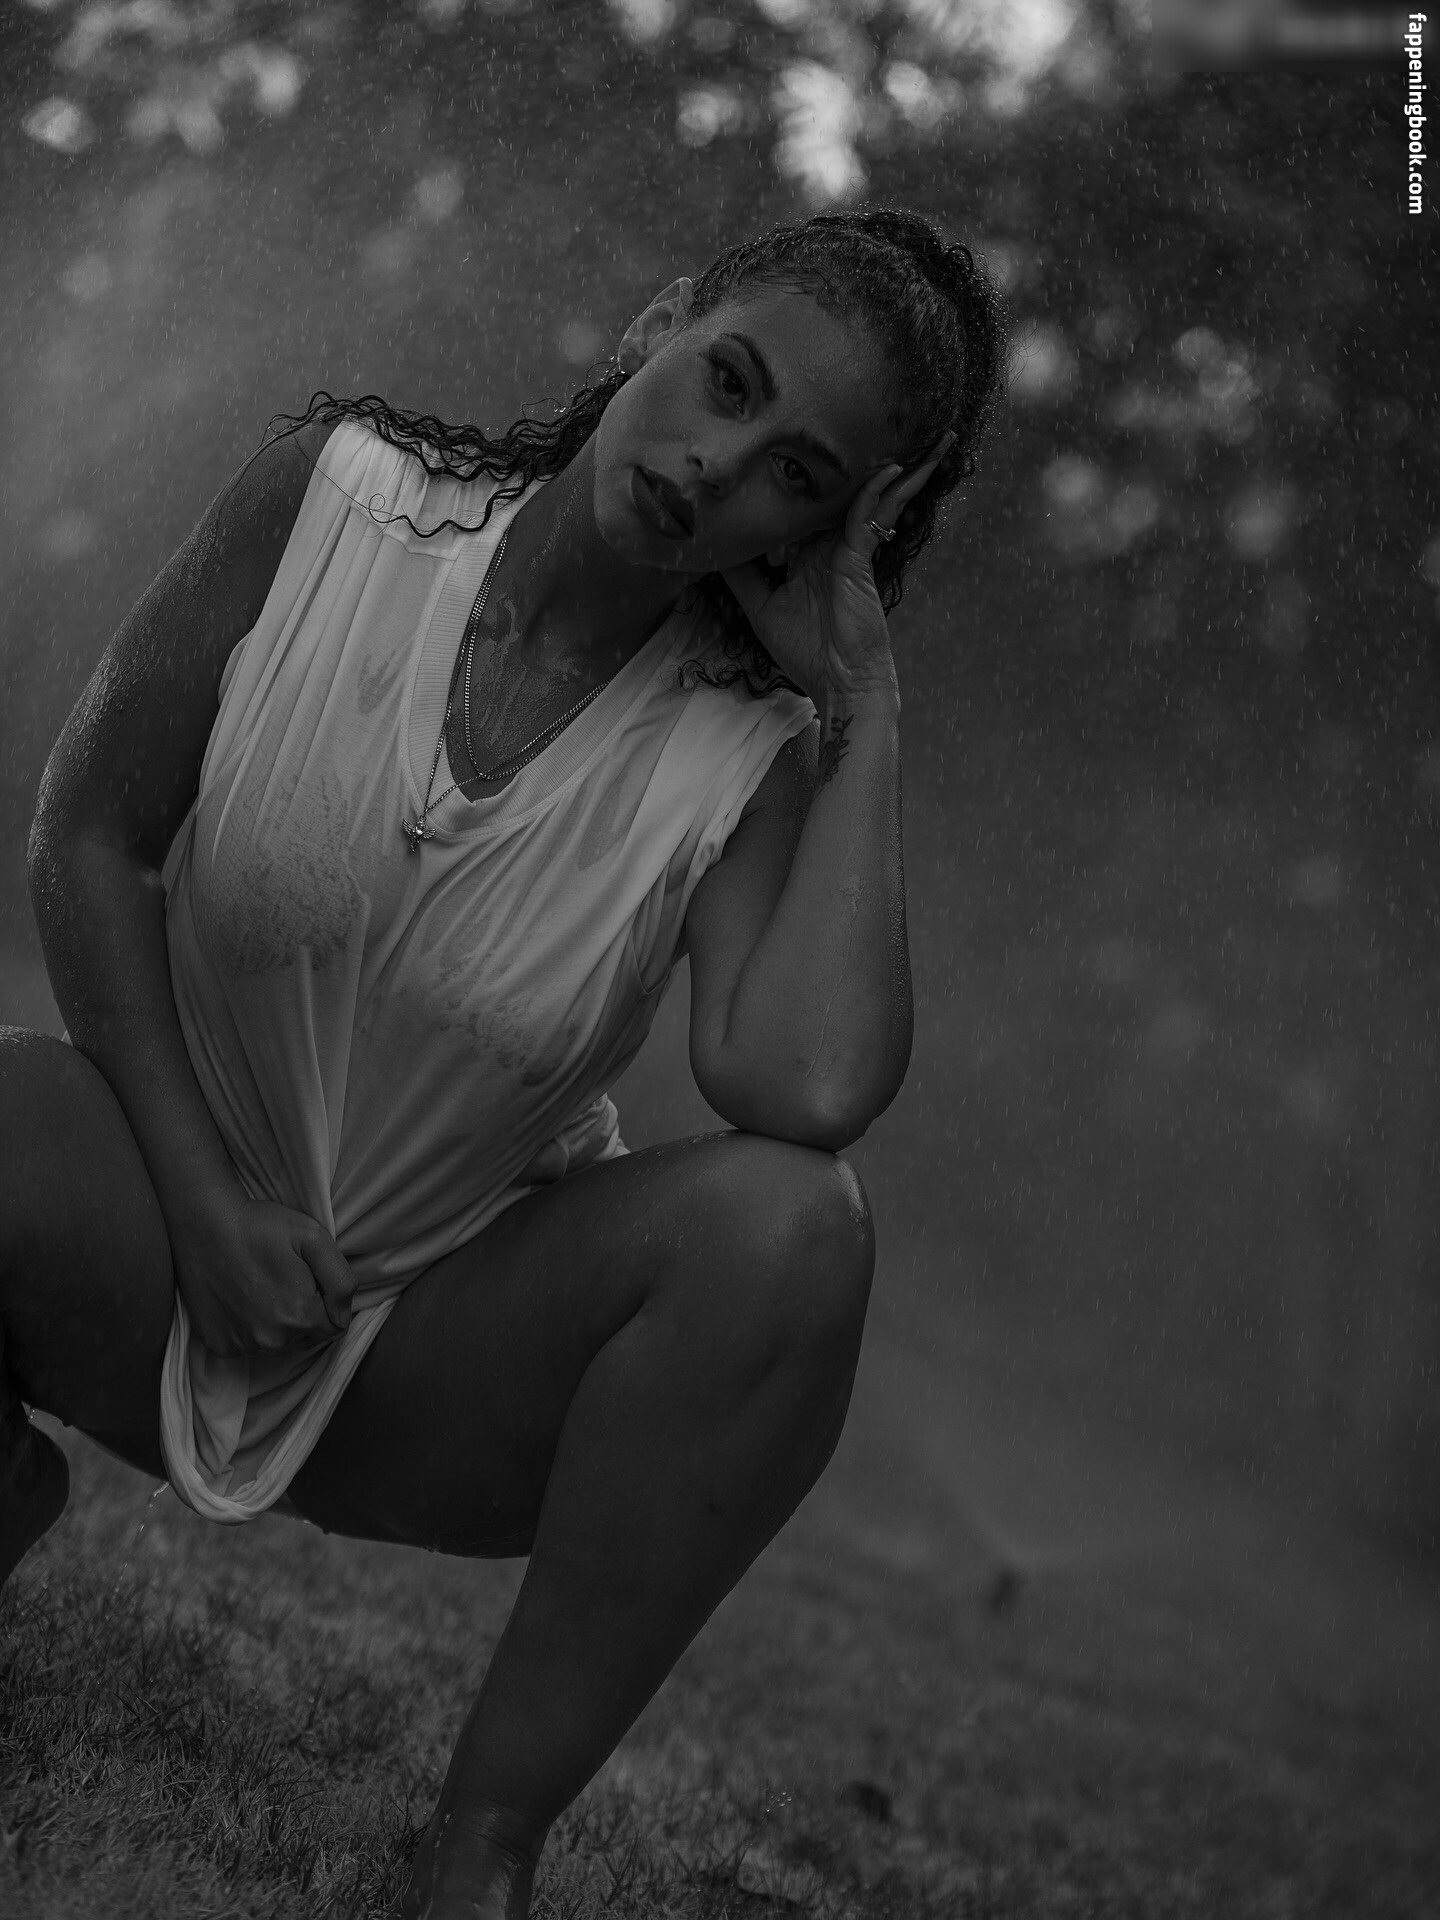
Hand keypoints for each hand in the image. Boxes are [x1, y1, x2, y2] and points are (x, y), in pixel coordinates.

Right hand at [166, 1183, 357, 1358]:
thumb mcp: (316, 1239)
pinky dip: (247, 1327)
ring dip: (274, 1322)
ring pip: (276, 1343)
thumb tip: (343, 1314)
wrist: (205, 1223)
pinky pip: (246, 1345)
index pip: (334, 1328)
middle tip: (283, 1279)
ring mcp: (242, 1345)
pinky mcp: (218, 1345)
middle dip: (302, 1314)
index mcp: (300, 1317)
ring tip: (259, 1286)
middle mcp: (272, 1341)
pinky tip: (240, 1297)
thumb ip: (341, 1282)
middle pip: (304, 1338)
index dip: (326, 1302)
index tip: (309, 1280)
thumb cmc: (262, 1226)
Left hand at [719, 430, 955, 703]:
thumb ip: (741, 574)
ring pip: (862, 496)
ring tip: (903, 432)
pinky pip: (874, 516)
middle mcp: (828, 545)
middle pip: (834, 492)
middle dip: (842, 458)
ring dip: (881, 466)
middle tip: (835, 415)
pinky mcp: (861, 558)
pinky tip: (893, 466)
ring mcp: (847, 549)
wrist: (838, 683)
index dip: (790, 482)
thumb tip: (713, 546)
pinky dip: (885, 491)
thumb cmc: (804, 651)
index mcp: (807, 554)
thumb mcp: (760, 607)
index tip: (775, 455)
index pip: (803, 506)